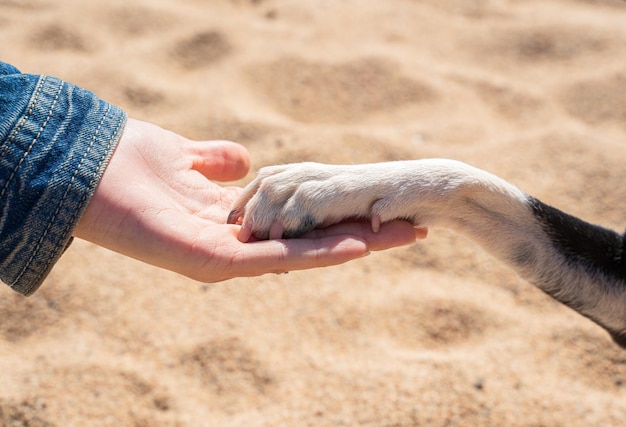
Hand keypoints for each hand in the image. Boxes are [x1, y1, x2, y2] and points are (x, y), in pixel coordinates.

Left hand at [73, 118, 425, 281]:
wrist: (85, 167)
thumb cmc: (130, 161)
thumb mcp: (187, 157)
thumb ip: (218, 162)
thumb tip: (248, 163)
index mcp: (234, 222)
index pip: (299, 224)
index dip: (338, 217)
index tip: (379, 208)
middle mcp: (238, 246)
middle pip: (311, 243)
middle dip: (361, 236)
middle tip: (411, 230)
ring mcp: (229, 259)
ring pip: (305, 256)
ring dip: (354, 246)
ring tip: (400, 237)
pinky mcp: (218, 263)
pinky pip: (278, 261)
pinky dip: (320, 254)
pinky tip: (359, 244)